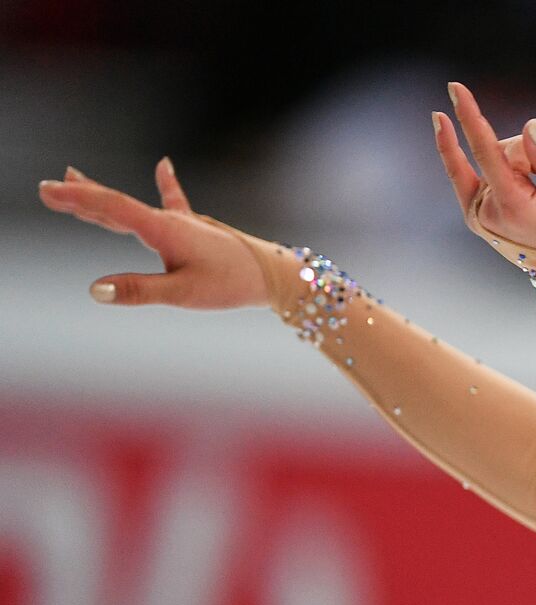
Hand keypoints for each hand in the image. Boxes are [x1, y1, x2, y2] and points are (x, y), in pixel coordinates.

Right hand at [36, 159, 268, 308]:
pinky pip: (176, 201)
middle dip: (81, 197)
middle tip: (48, 187)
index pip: (111, 209)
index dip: (77, 199)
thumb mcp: (182, 294)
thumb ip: (139, 290)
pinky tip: (163, 164)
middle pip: (116, 205)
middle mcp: (170, 219)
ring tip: (74, 176)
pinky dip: (166, 184)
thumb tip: (95, 290)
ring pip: (135, 206)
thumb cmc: (231, 284)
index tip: (47, 190)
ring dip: (103, 194)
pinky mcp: (197, 228)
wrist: (273, 275)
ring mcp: (184, 221)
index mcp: (163, 230)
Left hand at [433, 81, 535, 257]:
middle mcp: (486, 211)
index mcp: (510, 205)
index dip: (471, 116)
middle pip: (500, 152)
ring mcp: (478, 215)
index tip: (454, 88)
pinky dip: (499, 162)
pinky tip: (484, 143)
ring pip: (495, 162)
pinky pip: (477, 175)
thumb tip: (529, 125)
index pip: (487, 150)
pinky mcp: (477, 215)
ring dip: (527, 158)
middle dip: (533, 143)